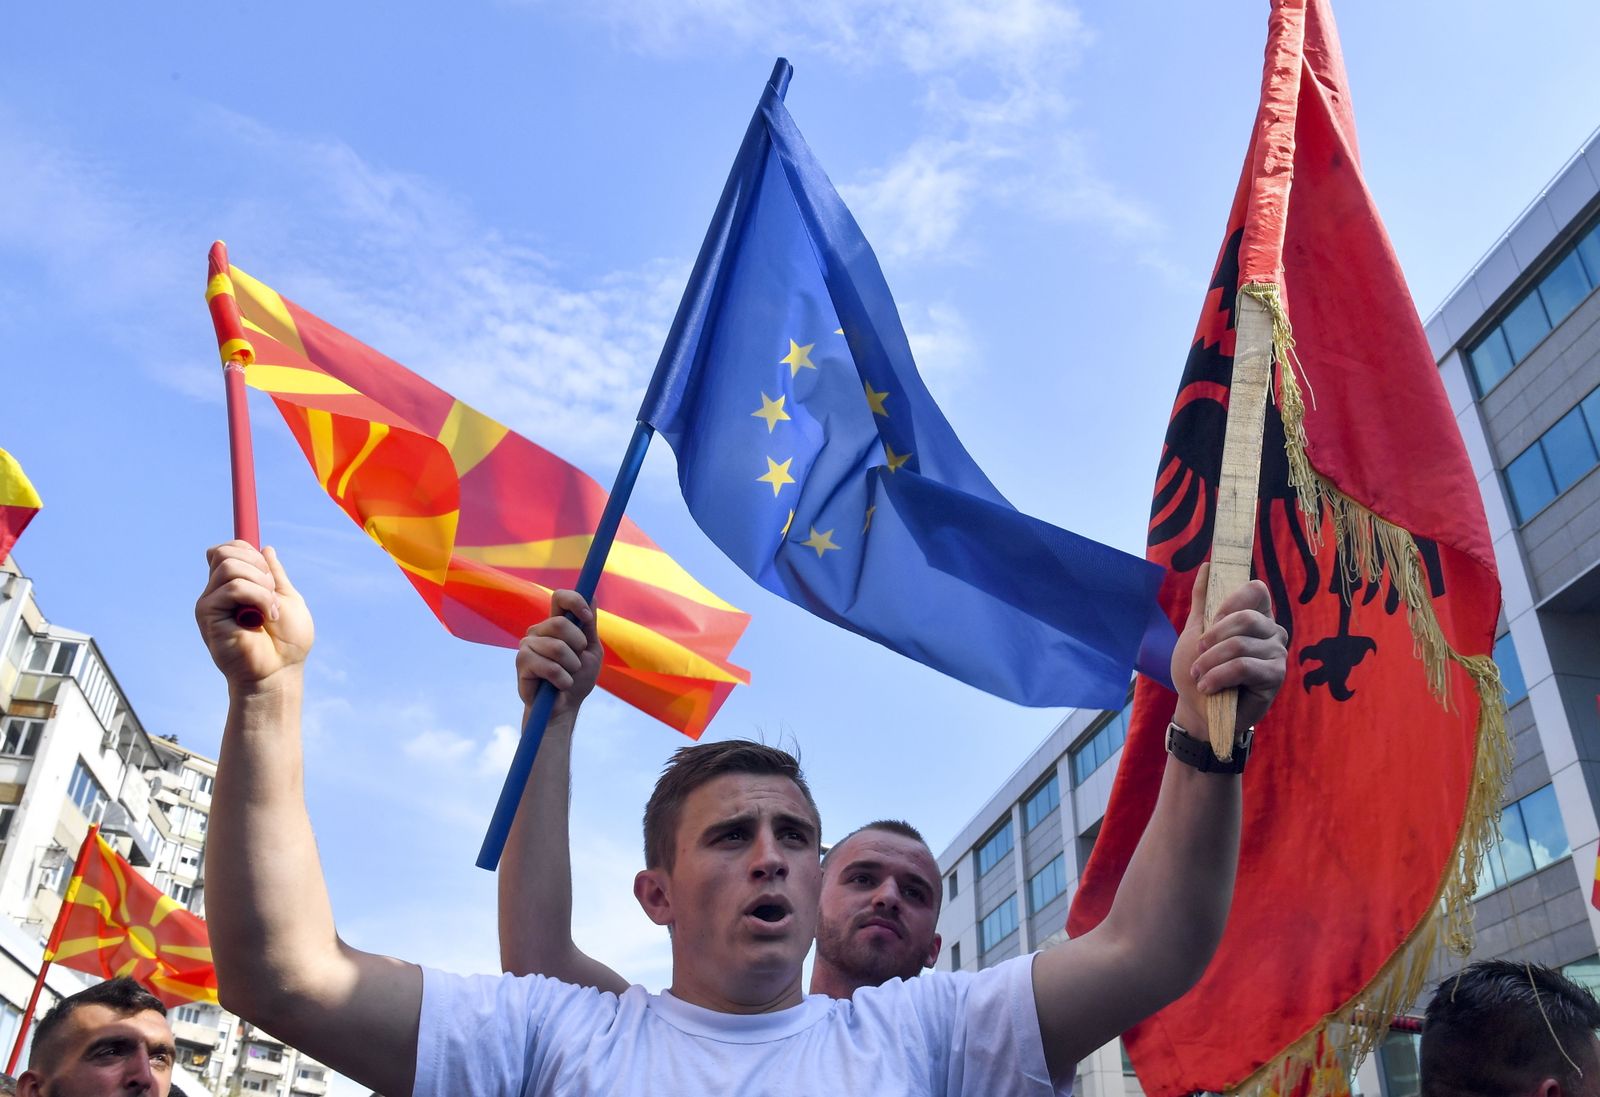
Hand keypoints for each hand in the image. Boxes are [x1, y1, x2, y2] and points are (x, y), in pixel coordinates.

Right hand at [195, 542, 313, 690]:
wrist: (279, 672)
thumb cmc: (287, 643)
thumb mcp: (287, 598)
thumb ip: (275, 574)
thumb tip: (264, 548)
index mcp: (235, 586)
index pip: (229, 549)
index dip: (250, 552)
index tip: (270, 576)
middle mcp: (218, 592)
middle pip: (225, 551)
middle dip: (258, 565)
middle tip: (271, 592)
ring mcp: (211, 602)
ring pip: (230, 566)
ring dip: (261, 584)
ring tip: (270, 610)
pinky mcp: (207, 614)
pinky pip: (234, 587)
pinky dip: (259, 597)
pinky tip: (265, 617)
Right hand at [516, 590, 602, 720]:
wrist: (565, 707)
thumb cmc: (577, 679)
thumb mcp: (591, 651)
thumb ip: (589, 625)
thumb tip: (591, 596)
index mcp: (556, 624)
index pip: (561, 598)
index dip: (575, 601)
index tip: (587, 617)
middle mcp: (539, 630)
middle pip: (560, 623)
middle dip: (578, 645)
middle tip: (577, 662)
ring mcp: (527, 645)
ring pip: (557, 647)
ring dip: (571, 667)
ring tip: (567, 676)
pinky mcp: (522, 662)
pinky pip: (549, 667)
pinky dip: (563, 679)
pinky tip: (559, 686)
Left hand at [1170, 563, 1286, 738]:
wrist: (1198, 708)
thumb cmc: (1199, 669)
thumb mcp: (1195, 631)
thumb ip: (1204, 600)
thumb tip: (1207, 565)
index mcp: (1255, 615)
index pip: (1256, 589)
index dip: (1231, 600)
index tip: (1210, 620)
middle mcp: (1272, 630)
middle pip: (1245, 618)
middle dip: (1212, 638)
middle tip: (1198, 654)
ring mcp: (1277, 653)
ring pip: (1239, 645)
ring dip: (1210, 662)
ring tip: (1199, 676)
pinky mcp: (1276, 677)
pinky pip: (1244, 667)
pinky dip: (1219, 677)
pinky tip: (1208, 687)